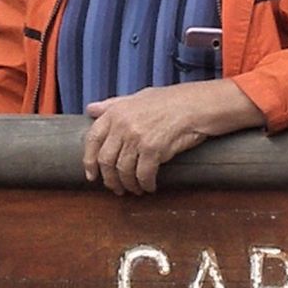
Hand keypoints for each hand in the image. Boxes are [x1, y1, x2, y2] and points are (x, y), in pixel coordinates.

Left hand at [81, 80, 263, 194]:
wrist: (197, 105)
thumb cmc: (170, 101)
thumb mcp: (138, 97)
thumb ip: (112, 105)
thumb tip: (90, 109)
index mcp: (116, 112)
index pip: (92, 140)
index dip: (89, 161)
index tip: (92, 176)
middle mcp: (123, 124)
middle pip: (106, 160)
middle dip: (110, 179)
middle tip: (117, 188)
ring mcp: (137, 137)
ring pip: (123, 171)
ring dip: (128, 185)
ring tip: (135, 189)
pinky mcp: (153, 149)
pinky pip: (143, 175)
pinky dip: (145, 185)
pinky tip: (150, 187)